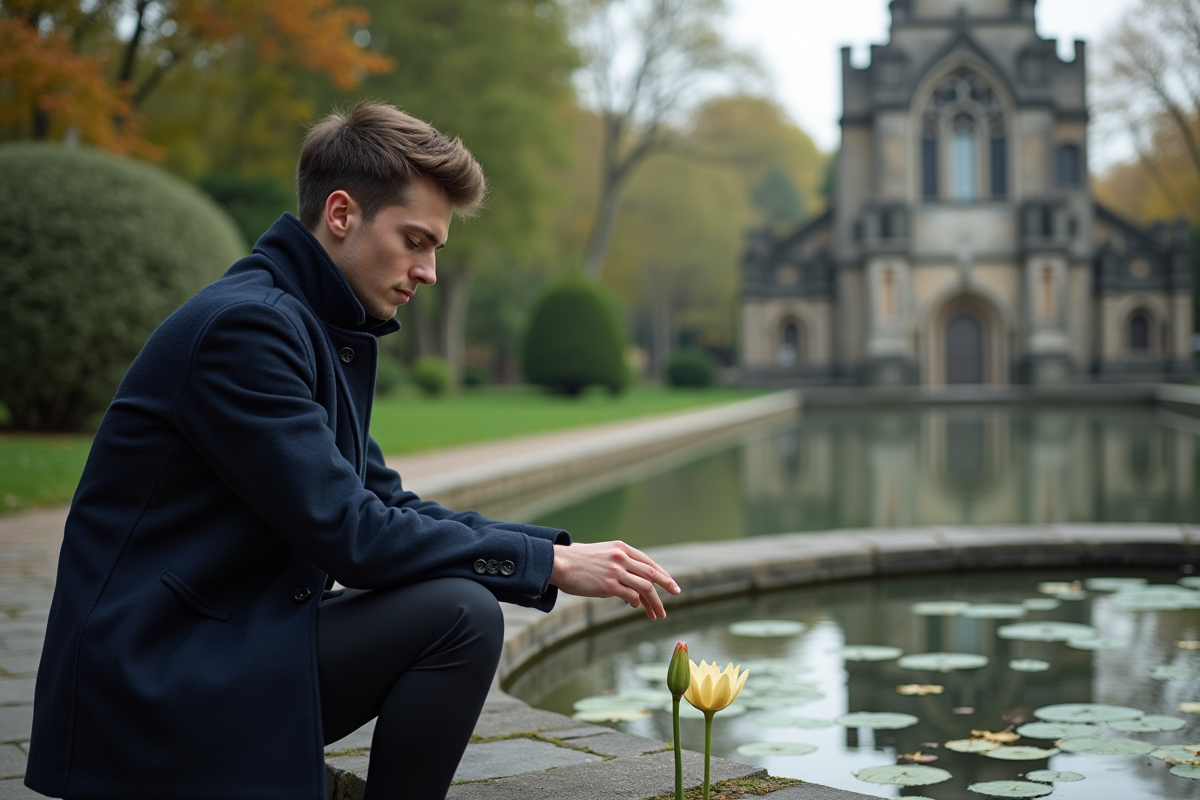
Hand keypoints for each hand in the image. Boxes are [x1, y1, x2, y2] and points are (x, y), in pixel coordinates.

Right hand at [550, 541, 680, 619]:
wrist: (558, 563)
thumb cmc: (576, 560)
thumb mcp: (601, 553)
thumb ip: (617, 562)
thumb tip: (631, 582)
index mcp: (621, 548)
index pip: (648, 562)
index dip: (662, 573)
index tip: (671, 583)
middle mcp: (621, 557)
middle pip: (651, 574)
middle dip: (666, 586)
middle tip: (676, 594)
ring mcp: (616, 571)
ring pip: (645, 587)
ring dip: (654, 602)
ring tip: (659, 613)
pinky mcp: (608, 585)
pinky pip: (630, 596)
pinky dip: (636, 603)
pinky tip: (635, 608)